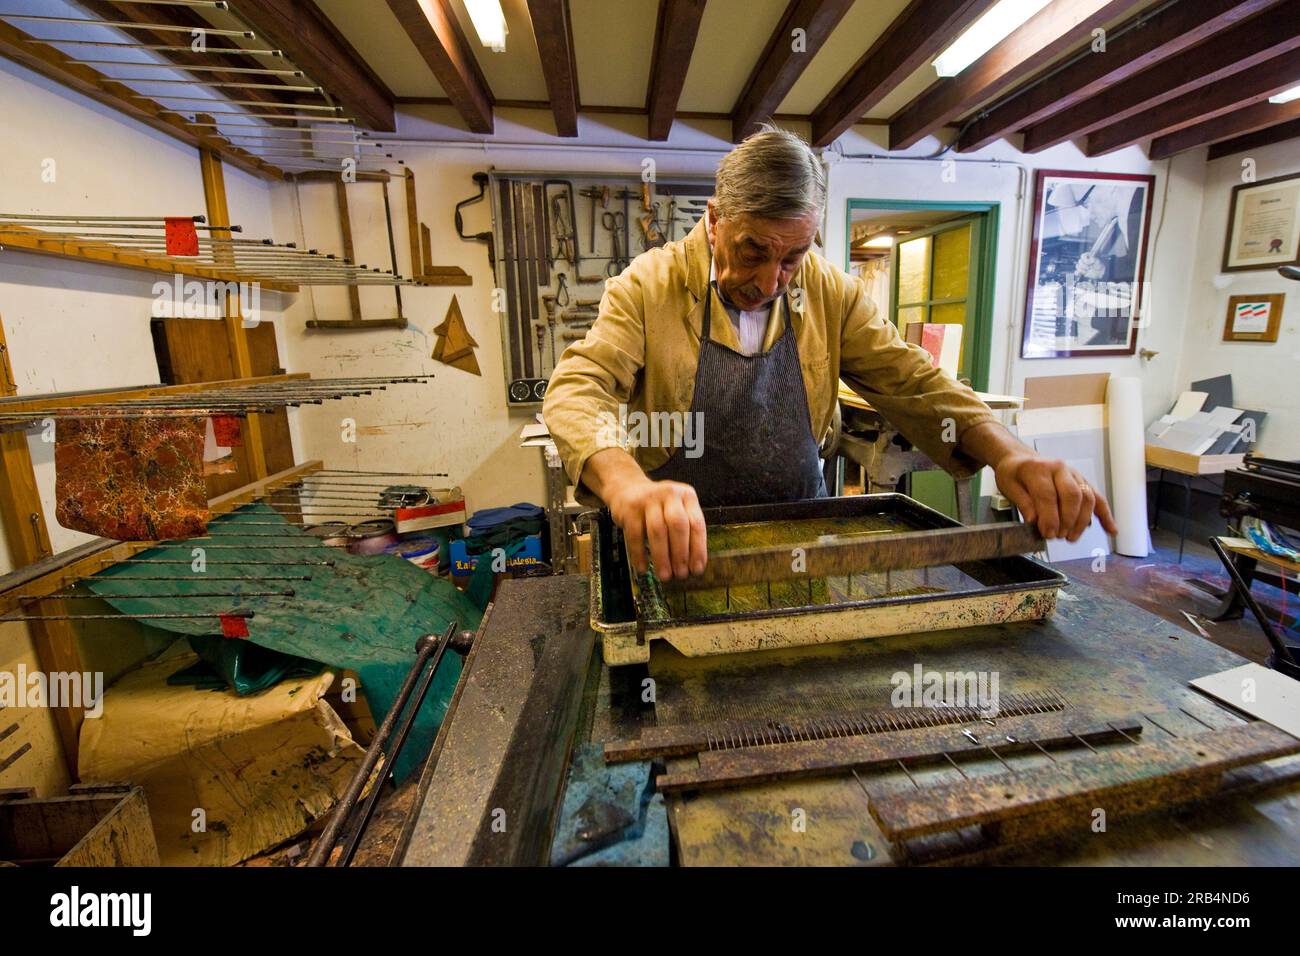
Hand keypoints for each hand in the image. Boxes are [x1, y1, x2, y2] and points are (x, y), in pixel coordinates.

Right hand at [606, 474, 707, 579]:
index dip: (698, 549)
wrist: (627, 488)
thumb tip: (692, 565)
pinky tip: (643, 567)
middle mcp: (669, 494)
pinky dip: (639, 554)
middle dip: (680, 554)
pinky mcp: (630, 508)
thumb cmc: (656, 506)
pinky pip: (635, 535)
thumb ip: (686, 532)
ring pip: (657, 531)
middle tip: (680, 574)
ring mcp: (648, 499)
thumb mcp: (676, 510)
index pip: (696, 524)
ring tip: (664, 574)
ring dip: (661, 557)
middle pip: (678, 525)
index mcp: (687, 496)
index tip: (696, 569)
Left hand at [994, 452, 1117, 541]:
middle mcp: (1059, 469)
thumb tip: (1034, 520)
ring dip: (1082, 521)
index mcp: (1039, 468)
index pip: (1048, 494)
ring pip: (1087, 497)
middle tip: (1058, 536)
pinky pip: (1098, 498)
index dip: (1049, 517)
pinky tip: (1111, 530)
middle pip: (1072, 495)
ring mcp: (1074, 474)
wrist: (1021, 459)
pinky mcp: (1083, 482)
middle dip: (1067, 520)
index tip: (1047, 534)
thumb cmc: (1014, 473)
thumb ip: (1022, 503)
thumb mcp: (1008, 486)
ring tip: (1071, 537)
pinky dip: (1106, 515)